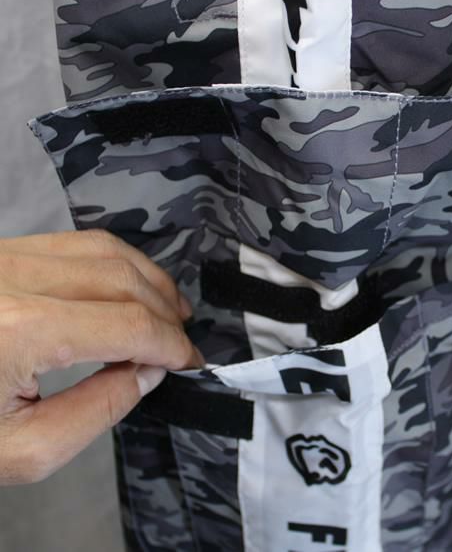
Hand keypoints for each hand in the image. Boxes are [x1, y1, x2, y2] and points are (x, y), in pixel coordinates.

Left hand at [0, 229, 202, 484]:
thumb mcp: (21, 451)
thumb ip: (98, 411)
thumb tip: (147, 370)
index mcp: (17, 332)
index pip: (128, 324)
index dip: (170, 344)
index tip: (190, 363)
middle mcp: (13, 278)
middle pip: (123, 280)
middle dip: (166, 312)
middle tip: (182, 343)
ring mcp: (3, 255)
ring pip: (104, 250)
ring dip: (148, 280)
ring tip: (170, 309)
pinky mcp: (0, 250)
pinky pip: (76, 242)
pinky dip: (117, 263)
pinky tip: (129, 287)